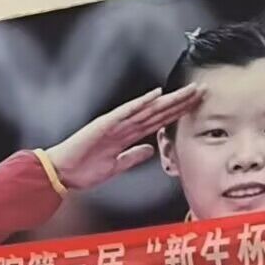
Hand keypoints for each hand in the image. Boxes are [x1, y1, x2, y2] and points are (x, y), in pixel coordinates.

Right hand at [44, 86, 204, 191]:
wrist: (61, 173)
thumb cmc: (83, 171)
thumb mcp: (115, 167)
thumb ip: (133, 157)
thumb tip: (151, 150)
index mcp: (127, 136)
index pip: (158, 121)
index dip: (178, 113)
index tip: (196, 105)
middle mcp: (124, 126)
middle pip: (158, 111)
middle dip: (180, 102)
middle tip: (202, 90)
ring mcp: (115, 123)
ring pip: (148, 109)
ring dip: (169, 99)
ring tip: (189, 91)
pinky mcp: (104, 124)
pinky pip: (126, 112)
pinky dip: (141, 103)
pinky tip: (156, 95)